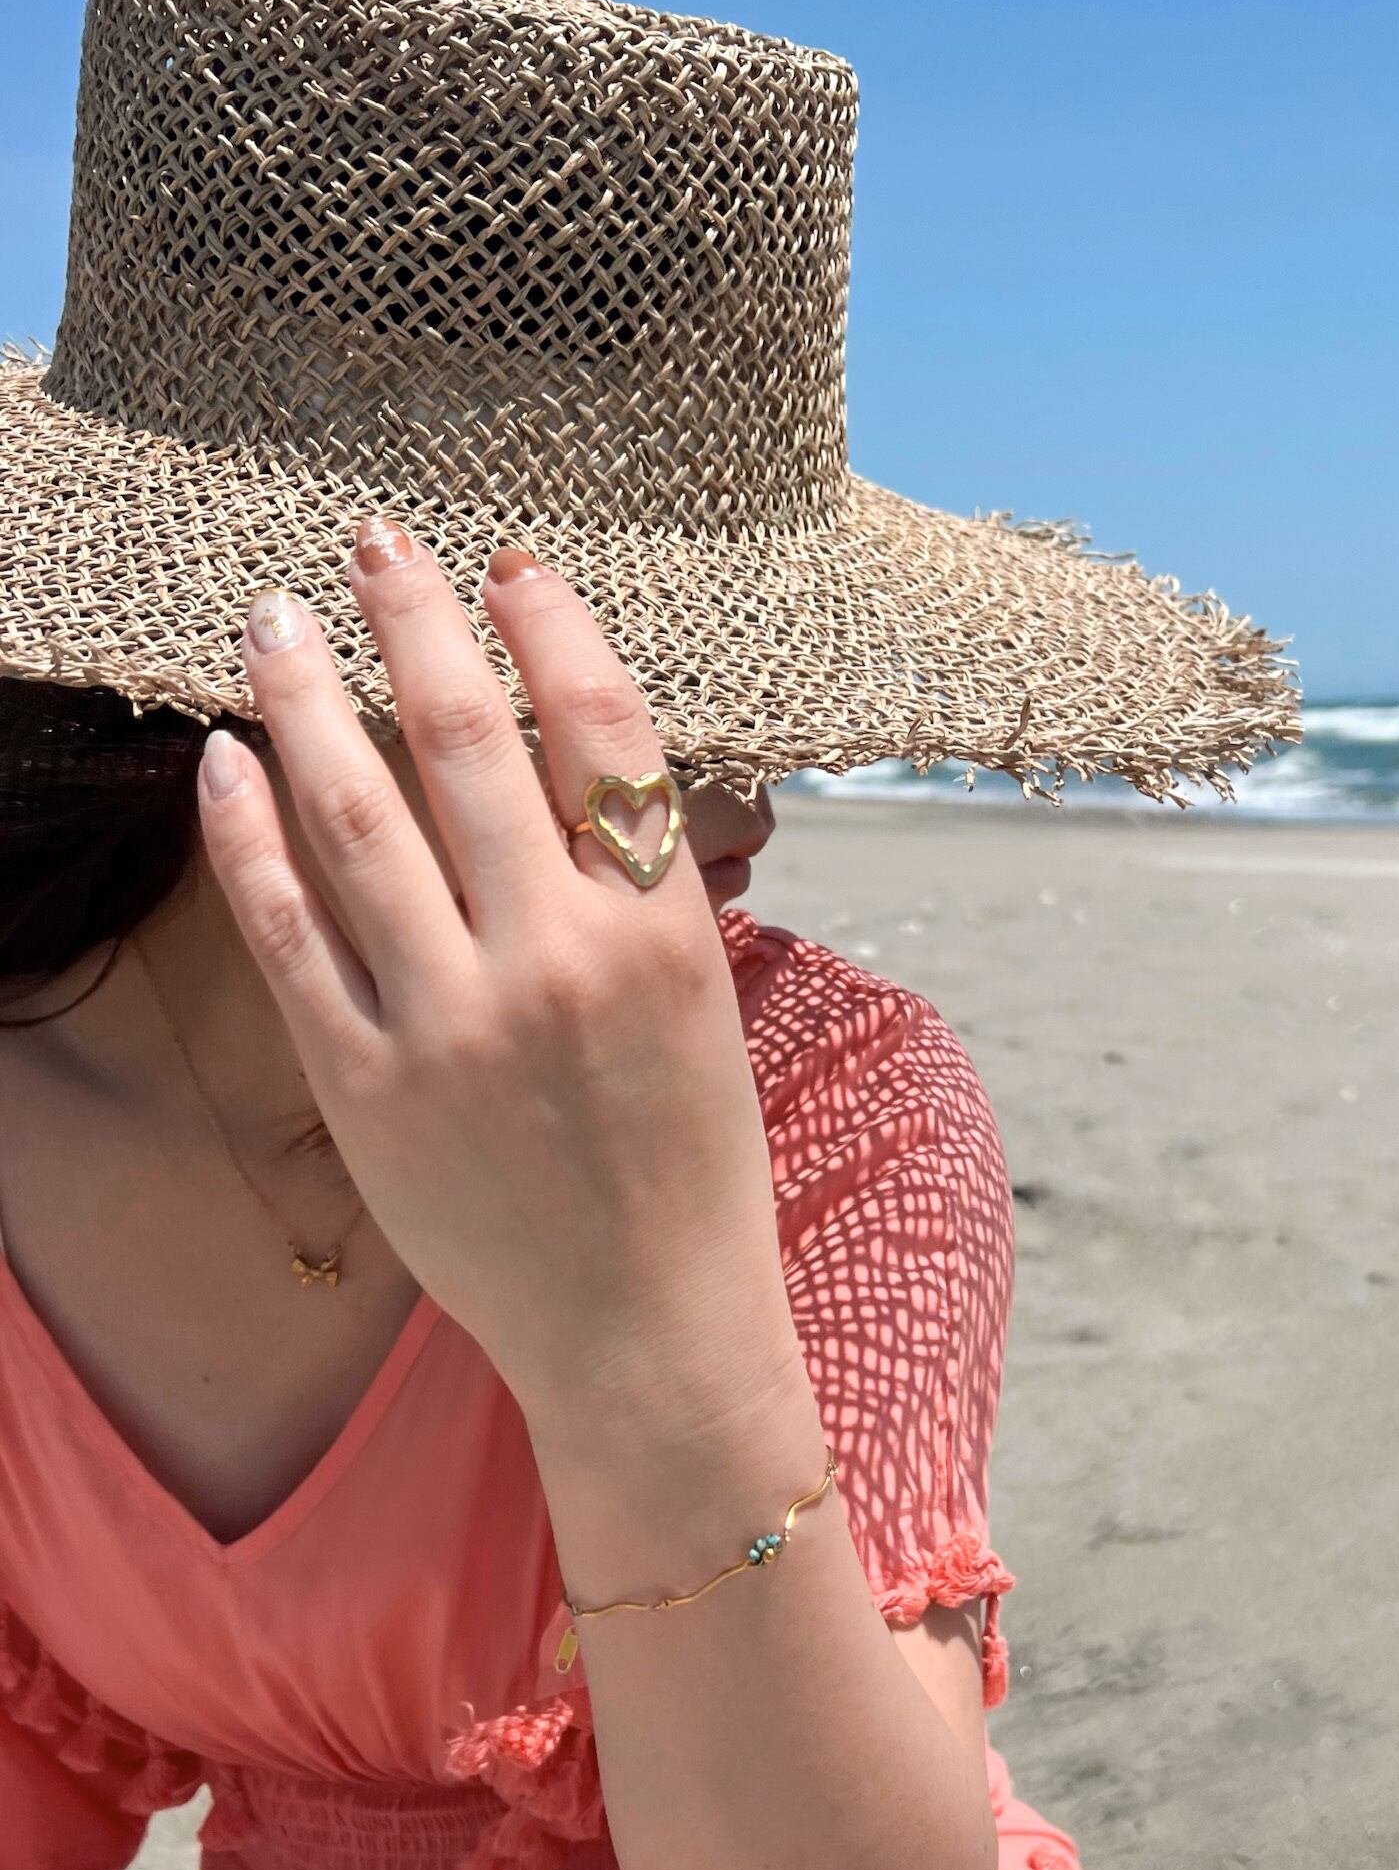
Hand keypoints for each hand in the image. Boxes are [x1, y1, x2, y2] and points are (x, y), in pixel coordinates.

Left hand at [196, 524, 799, 1432]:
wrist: (648, 1329)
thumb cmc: (692, 1168)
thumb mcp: (704, 1010)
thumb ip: (640, 894)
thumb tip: (573, 770)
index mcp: (662, 932)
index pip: (603, 733)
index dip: (550, 628)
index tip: (509, 566)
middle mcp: (558, 959)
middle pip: (470, 743)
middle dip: (416, 620)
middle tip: (375, 541)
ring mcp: (454, 1023)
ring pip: (359, 818)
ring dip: (307, 698)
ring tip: (273, 618)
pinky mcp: (368, 1087)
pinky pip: (290, 933)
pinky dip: (248, 837)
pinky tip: (224, 763)